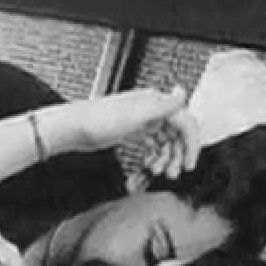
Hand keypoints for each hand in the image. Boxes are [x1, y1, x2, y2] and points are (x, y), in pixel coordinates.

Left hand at [53, 86, 198, 174]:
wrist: (75, 127)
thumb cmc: (100, 119)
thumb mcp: (137, 113)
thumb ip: (164, 104)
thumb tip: (182, 93)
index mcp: (156, 103)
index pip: (186, 123)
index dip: (191, 145)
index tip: (189, 164)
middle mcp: (151, 111)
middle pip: (177, 135)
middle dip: (178, 155)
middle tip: (173, 172)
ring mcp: (142, 122)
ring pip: (166, 142)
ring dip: (167, 158)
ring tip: (160, 172)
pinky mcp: (133, 132)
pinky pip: (153, 145)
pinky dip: (155, 156)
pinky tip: (151, 165)